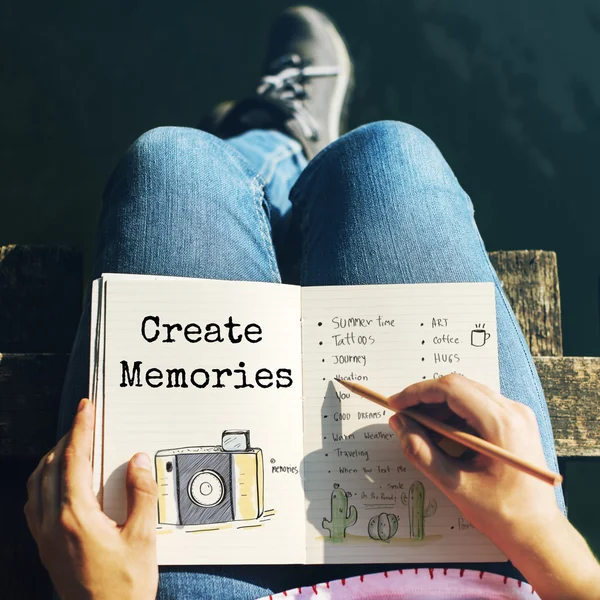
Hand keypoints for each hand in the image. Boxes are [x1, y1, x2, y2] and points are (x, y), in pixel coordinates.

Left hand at [24, 398, 157, 599]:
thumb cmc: (124, 587)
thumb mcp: (142, 538)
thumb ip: (141, 495)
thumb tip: (138, 461)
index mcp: (76, 517)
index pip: (74, 460)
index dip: (81, 429)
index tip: (86, 408)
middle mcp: (53, 523)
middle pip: (52, 466)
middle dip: (68, 438)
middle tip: (85, 421)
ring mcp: (44, 537)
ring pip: (37, 483)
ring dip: (53, 457)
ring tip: (72, 444)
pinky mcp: (45, 547)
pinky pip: (34, 502)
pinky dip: (43, 480)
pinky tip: (57, 481)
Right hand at [387, 374, 560, 545]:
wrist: (538, 531)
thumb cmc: (501, 512)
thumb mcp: (454, 483)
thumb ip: (421, 451)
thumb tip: (399, 424)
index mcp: (501, 424)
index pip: (452, 389)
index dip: (418, 392)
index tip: (396, 403)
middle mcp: (513, 411)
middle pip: (460, 386)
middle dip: (426, 397)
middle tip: (403, 414)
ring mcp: (517, 414)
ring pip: (468, 393)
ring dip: (440, 405)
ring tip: (419, 426)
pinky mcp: (516, 421)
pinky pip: (479, 405)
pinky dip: (455, 413)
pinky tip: (441, 433)